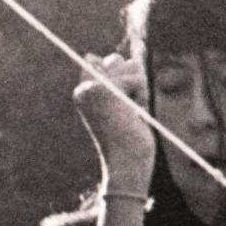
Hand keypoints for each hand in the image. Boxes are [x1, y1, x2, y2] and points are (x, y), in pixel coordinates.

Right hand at [72, 53, 158, 192]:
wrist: (126, 165)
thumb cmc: (129, 141)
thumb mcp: (124, 107)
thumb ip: (123, 83)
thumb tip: (134, 59)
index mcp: (82, 93)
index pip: (97, 60)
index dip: (119, 75)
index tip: (122, 102)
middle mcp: (84, 88)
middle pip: (115, 59)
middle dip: (132, 80)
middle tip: (129, 109)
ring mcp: (93, 88)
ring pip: (129, 66)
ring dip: (140, 88)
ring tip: (132, 112)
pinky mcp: (106, 90)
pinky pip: (137, 77)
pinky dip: (142, 95)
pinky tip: (134, 114)